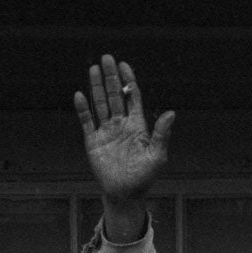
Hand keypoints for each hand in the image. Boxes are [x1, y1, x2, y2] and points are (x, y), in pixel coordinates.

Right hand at [73, 55, 175, 210]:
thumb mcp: (157, 155)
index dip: (128, 80)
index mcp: (137, 125)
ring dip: (96, 87)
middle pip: (114, 95)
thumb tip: (172, 113)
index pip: (132, 97)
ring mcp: (106, 131)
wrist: (126, 194)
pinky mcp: (93, 141)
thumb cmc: (145, 176)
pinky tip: (80, 95)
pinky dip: (82, 109)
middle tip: (107, 58)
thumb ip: (162, 133)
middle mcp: (121, 124)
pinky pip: (86, 121)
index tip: (124, 65)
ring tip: (93, 68)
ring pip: (100, 104)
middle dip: (110, 77)